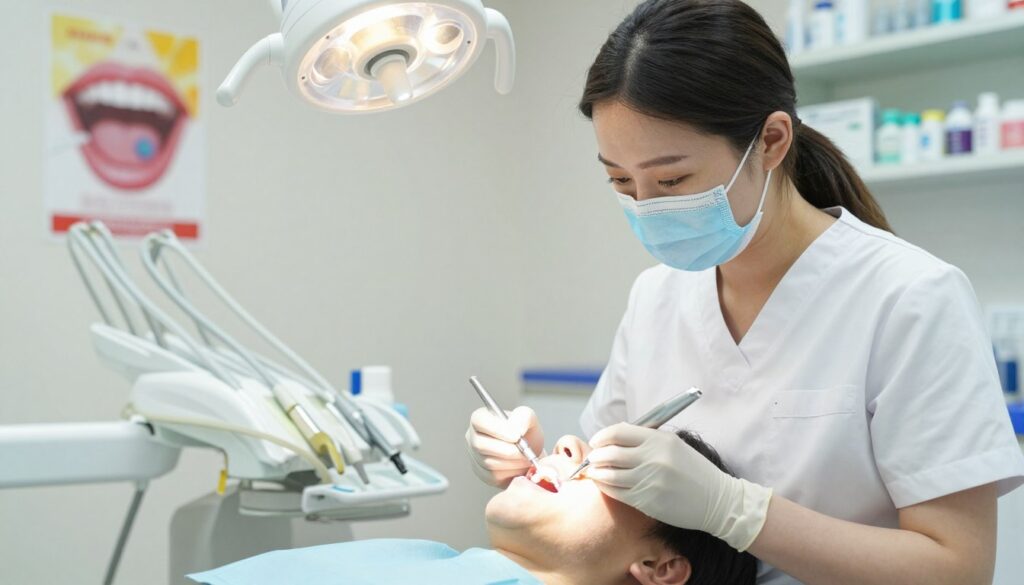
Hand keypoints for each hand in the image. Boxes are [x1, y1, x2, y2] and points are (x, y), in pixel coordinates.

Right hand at [465, 406, 544, 487]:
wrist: (529, 452)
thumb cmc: (525, 432)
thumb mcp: (528, 417)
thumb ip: (523, 416)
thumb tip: (515, 427)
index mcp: (481, 418)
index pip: (479, 421)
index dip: (497, 429)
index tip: (516, 436)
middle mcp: (473, 436)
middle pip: (481, 444)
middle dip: (507, 450)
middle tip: (524, 451)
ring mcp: (475, 456)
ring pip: (489, 462)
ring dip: (512, 462)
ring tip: (525, 458)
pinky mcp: (483, 473)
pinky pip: (494, 476)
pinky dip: (511, 472)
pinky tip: (519, 466)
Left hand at [586, 423, 771, 551]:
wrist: (716, 500)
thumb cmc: (692, 470)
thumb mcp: (673, 445)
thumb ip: (645, 438)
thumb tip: (615, 436)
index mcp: (659, 440)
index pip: (618, 432)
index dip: (602, 436)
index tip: (596, 441)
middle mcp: (653, 458)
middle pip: (610, 453)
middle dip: (596, 455)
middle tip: (593, 458)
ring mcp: (649, 481)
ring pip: (609, 474)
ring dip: (596, 472)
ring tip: (594, 471)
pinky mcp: (647, 501)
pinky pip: (617, 493)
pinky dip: (606, 487)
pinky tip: (603, 484)